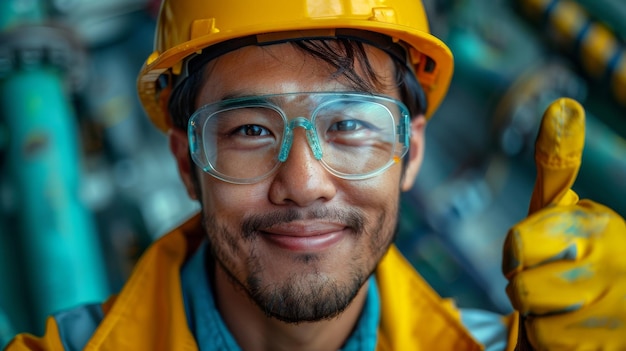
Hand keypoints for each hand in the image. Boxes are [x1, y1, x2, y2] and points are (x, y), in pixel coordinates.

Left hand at [502, 98, 625, 349]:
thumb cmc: (583, 247)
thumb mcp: (570, 204)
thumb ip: (559, 160)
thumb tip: (563, 105)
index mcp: (596, 226)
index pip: (518, 243)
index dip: (516, 251)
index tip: (531, 250)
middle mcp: (609, 267)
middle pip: (521, 288)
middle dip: (526, 284)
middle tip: (549, 278)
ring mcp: (612, 311)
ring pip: (533, 319)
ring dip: (538, 313)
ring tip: (563, 301)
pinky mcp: (605, 345)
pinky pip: (548, 343)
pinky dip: (552, 338)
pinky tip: (574, 325)